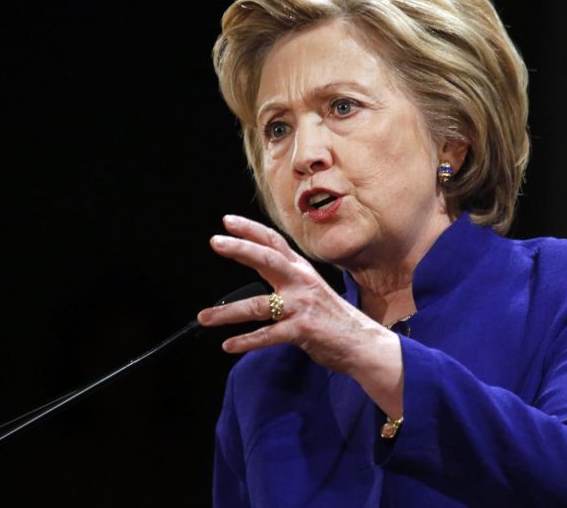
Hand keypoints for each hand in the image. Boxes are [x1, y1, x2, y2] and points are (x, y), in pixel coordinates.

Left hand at [197, 214, 394, 376]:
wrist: (362, 342)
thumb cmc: (333, 317)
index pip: (274, 243)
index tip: (227, 221)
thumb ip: (288, 277)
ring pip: (258, 306)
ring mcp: (302, 306)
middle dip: (240, 249)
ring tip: (204, 318)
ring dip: (227, 313)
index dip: (251, 230)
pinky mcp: (303, 330)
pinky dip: (247, 341)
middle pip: (268, 260)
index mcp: (301, 271)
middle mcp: (301, 283)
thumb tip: (261, 263)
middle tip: (215, 241)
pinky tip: (229, 344)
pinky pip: (268, 335)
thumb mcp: (312, 288)